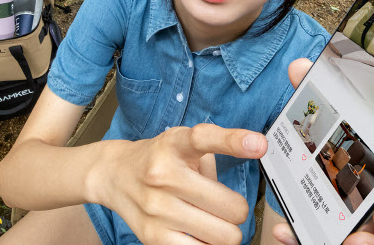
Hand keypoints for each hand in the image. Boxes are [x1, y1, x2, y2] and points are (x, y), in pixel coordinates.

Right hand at [98, 125, 267, 244]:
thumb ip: (216, 155)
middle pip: (233, 208)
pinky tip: (196, 232)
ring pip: (224, 237)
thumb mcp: (182, 142)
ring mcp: (157, 208)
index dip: (234, 141)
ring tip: (210, 219)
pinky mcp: (152, 237)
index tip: (258, 144)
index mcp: (174, 144)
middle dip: (236, 210)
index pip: (206, 138)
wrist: (114, 174)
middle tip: (223, 205)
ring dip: (225, 231)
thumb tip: (247, 178)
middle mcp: (163, 174)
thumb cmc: (158, 158)